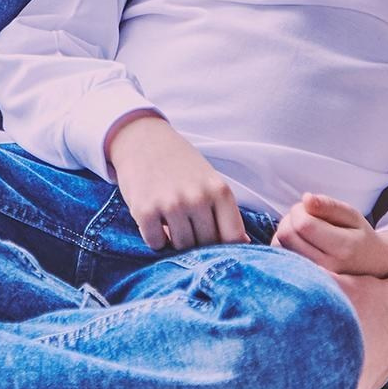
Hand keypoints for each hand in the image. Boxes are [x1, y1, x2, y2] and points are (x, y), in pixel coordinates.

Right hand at [106, 113, 247, 250]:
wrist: (142, 140)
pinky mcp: (145, 211)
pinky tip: (155, 220)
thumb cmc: (181, 165)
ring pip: (181, 247)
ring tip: (171, 220)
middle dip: (198, 243)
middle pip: (206, 245)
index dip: (225, 248)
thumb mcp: (210, 180)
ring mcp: (171, 204)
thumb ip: (225, 211)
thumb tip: (244, 244)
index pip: (233, 237)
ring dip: (175, 240)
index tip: (217, 246)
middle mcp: (197, 198)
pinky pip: (156, 243)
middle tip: (187, 226)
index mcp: (219, 191)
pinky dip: (155, 237)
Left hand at [273, 193, 387, 277]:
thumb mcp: (351, 215)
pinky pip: (279, 257)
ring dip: (285, 231)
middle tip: (304, 216)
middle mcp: (327, 267)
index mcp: (343, 248)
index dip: (299, 210)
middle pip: (287, 235)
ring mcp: (314, 278)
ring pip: (279, 246)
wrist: (371, 267)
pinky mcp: (303, 280)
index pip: (303, 224)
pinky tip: (299, 241)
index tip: (307, 207)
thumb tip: (306, 199)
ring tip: (303, 229)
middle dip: (290, 219)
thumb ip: (329, 206)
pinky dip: (284, 244)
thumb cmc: (359, 236)